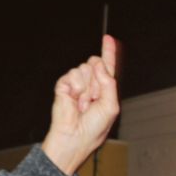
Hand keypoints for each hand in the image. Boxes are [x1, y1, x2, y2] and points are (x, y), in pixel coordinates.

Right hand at [42, 35, 119, 175]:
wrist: (74, 138)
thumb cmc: (94, 128)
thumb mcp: (111, 106)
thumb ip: (108, 82)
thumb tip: (97, 63)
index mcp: (104, 90)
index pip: (107, 68)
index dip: (108, 52)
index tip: (108, 38)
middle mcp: (90, 85)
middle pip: (96, 63)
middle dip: (97, 79)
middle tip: (94, 99)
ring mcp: (77, 84)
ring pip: (84, 68)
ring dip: (87, 87)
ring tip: (83, 104)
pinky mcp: (64, 85)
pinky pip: (73, 74)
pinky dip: (76, 87)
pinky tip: (74, 101)